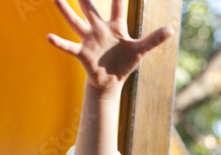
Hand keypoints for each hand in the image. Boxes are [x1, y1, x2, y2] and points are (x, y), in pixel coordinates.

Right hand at [48, 0, 173, 91]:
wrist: (110, 81)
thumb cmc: (124, 63)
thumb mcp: (140, 50)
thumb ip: (154, 39)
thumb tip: (171, 29)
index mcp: (115, 26)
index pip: (118, 4)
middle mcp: (100, 28)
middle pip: (90, 7)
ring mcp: (89, 39)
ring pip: (75, 22)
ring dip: (65, 11)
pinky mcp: (83, 52)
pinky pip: (69, 46)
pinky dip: (59, 43)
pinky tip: (49, 37)